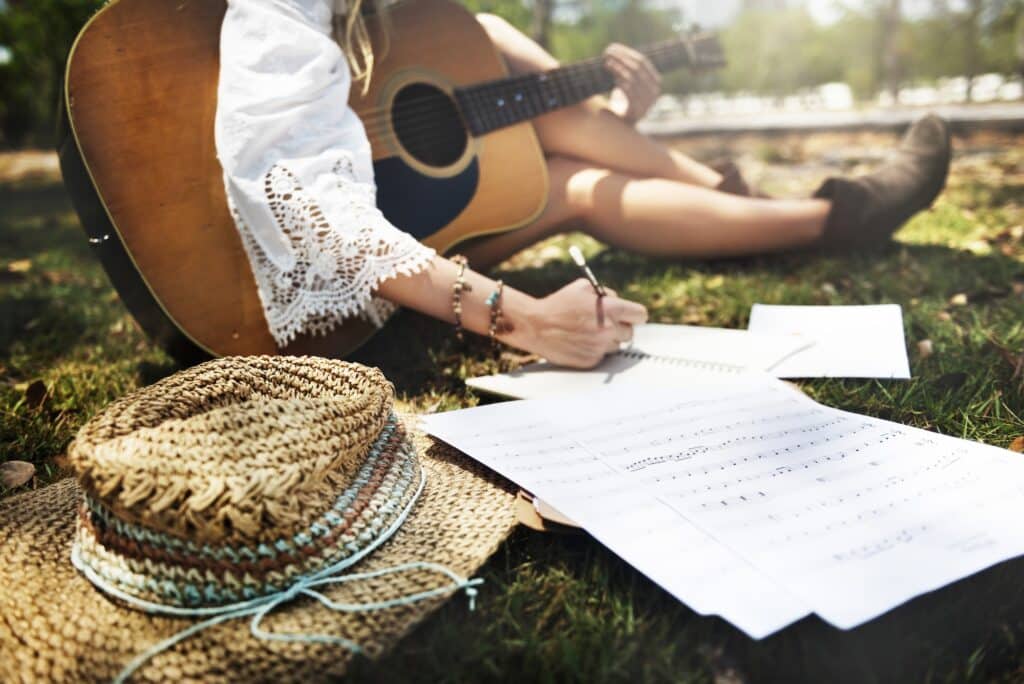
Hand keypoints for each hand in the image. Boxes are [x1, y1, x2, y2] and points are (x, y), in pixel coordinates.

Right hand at [524, 279, 647, 368]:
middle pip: (630, 333)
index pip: (640, 315)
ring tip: (588, 332)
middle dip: (620, 328)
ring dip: (607, 340)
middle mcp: (609, 330)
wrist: (536, 325)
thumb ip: (606, 294)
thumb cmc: (559, 303)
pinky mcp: (591, 360)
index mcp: (611, 309)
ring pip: (616, 346)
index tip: (630, 316)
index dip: (634, 315)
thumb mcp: (583, 287)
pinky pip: (601, 356)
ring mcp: (600, 347)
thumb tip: (618, 301)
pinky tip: (579, 341)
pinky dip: (594, 350)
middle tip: (605, 324)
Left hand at [603, 43, 660, 122]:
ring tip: (607, 63)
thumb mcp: (628, 81)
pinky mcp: (638, 111)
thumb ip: (627, 68)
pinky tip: (613, 79)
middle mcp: (654, 91)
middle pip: (638, 68)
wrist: (624, 124)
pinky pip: (630, 92)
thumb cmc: (624, 99)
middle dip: (621, 58)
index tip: (612, 47)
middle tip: (607, 53)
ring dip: (618, 69)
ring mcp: (648, 102)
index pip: (643, 61)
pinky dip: (621, 83)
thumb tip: (615, 49)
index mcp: (655, 81)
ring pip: (633, 79)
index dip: (626, 52)